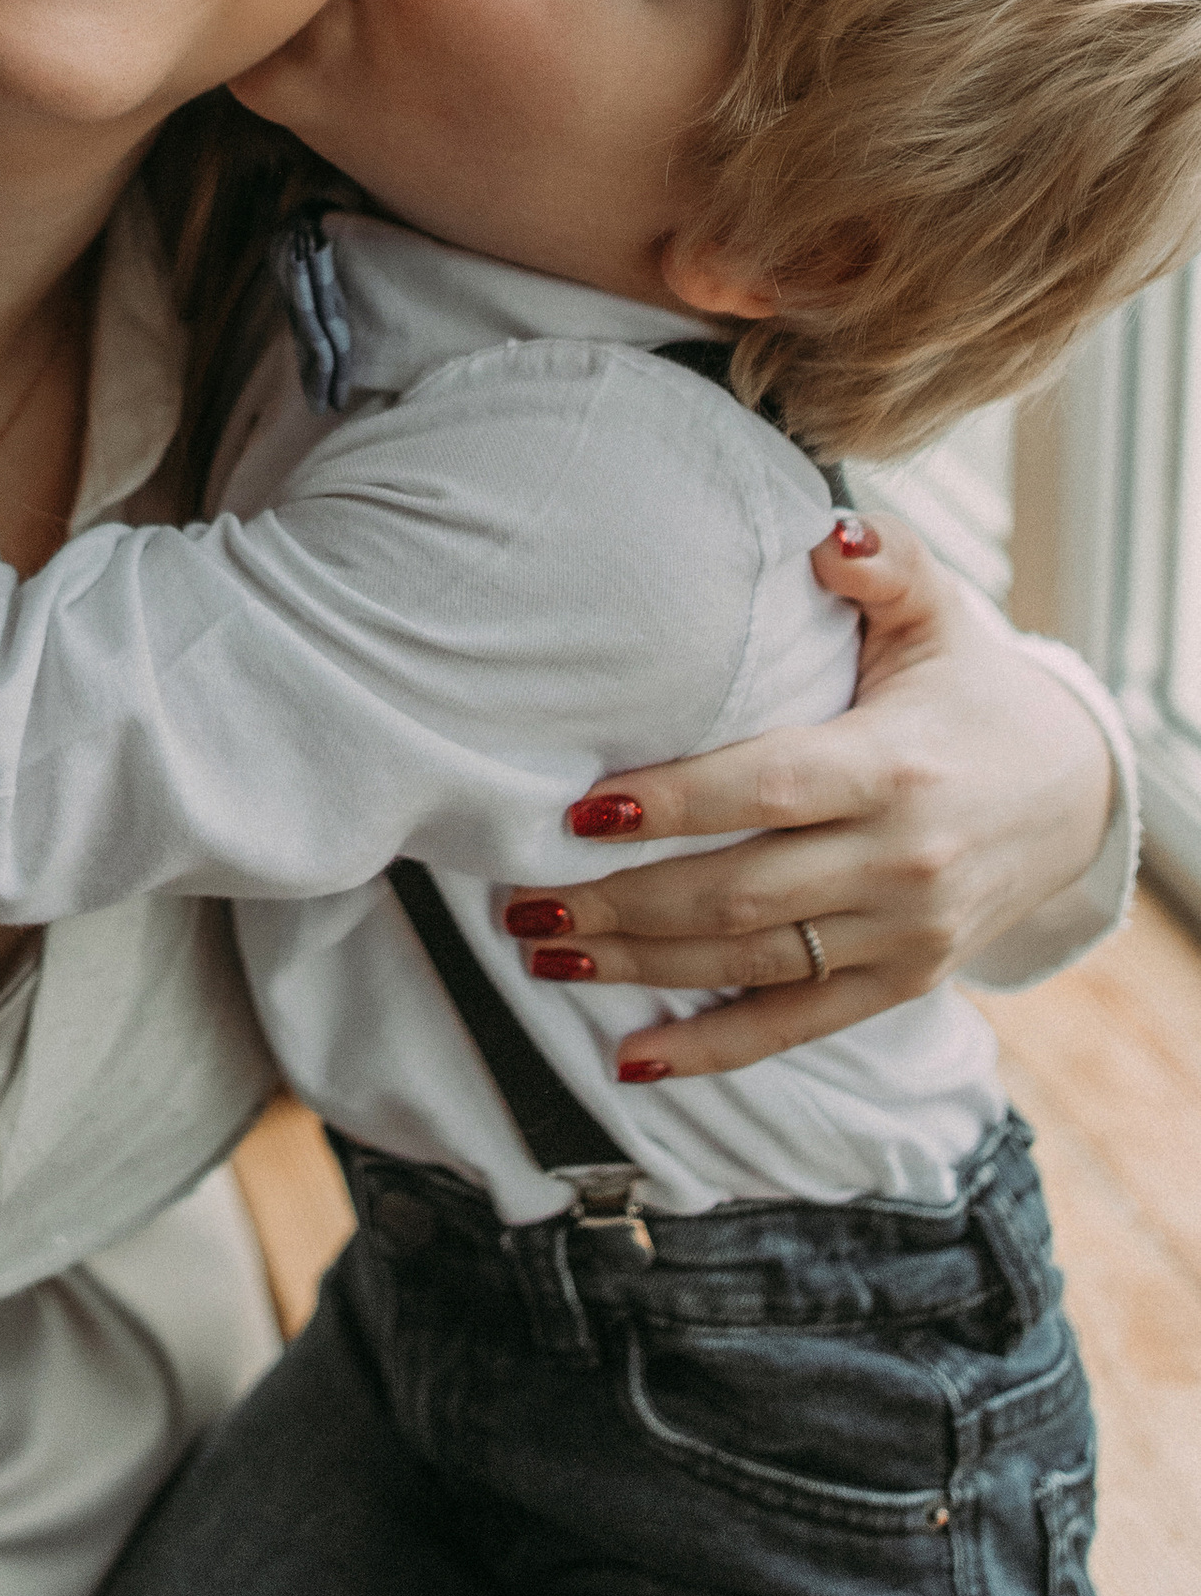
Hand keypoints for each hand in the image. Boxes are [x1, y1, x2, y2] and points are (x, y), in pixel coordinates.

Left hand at [499, 508, 1116, 1080]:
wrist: (1072, 792)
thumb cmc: (969, 687)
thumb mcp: (938, 611)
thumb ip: (883, 562)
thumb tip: (824, 537)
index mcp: (895, 766)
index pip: (768, 790)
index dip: (673, 804)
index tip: (577, 812)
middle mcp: (902, 862)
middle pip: (739, 893)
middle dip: (620, 903)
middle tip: (522, 899)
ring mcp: (904, 935)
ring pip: (752, 964)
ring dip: (640, 968)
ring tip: (544, 953)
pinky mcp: (902, 983)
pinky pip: (797, 1027)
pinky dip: (714, 1050)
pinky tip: (633, 1058)